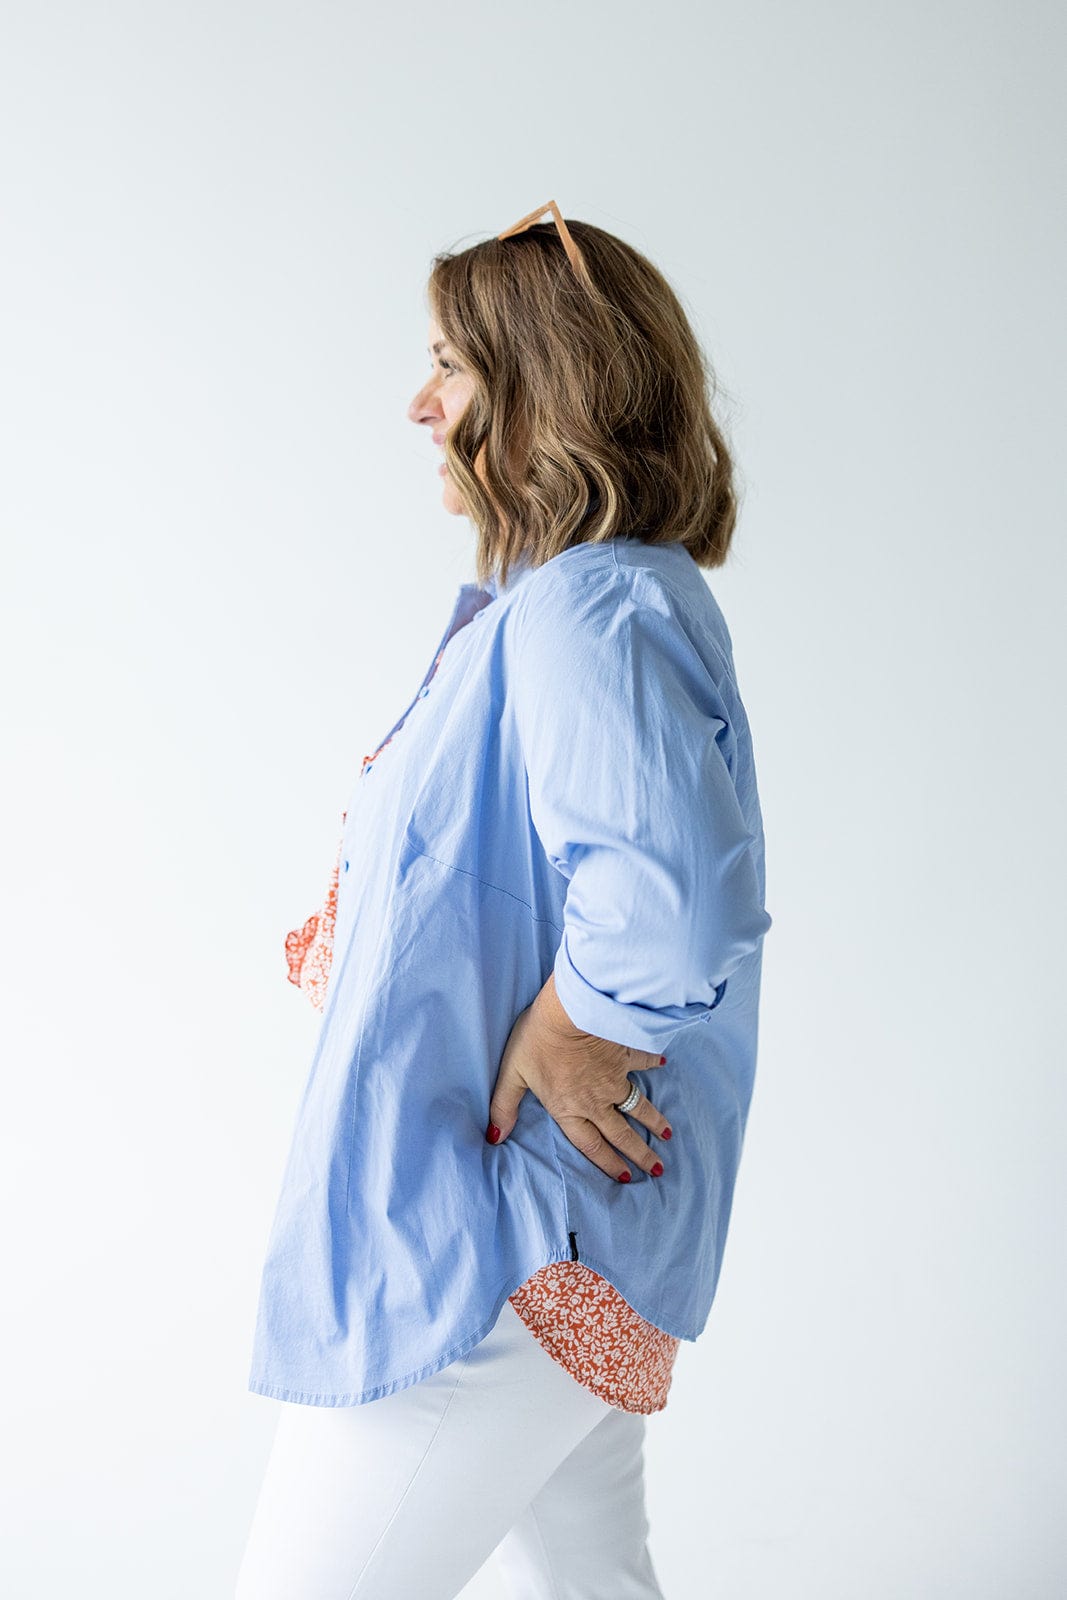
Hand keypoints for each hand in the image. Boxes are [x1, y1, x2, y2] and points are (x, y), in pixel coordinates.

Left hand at [486, 972, 672, 1181]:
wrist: (572, 1009)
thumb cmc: (538, 1039)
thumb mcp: (513, 1073)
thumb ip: (504, 1106)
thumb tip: (494, 1138)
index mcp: (568, 1108)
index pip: (590, 1144)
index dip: (608, 1163)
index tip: (625, 1177)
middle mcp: (596, 1100)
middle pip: (621, 1133)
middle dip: (639, 1154)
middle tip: (657, 1169)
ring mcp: (615, 1078)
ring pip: (638, 1106)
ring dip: (653, 1121)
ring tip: (668, 1135)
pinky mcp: (626, 1054)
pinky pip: (643, 1062)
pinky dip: (653, 1062)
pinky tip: (664, 1064)